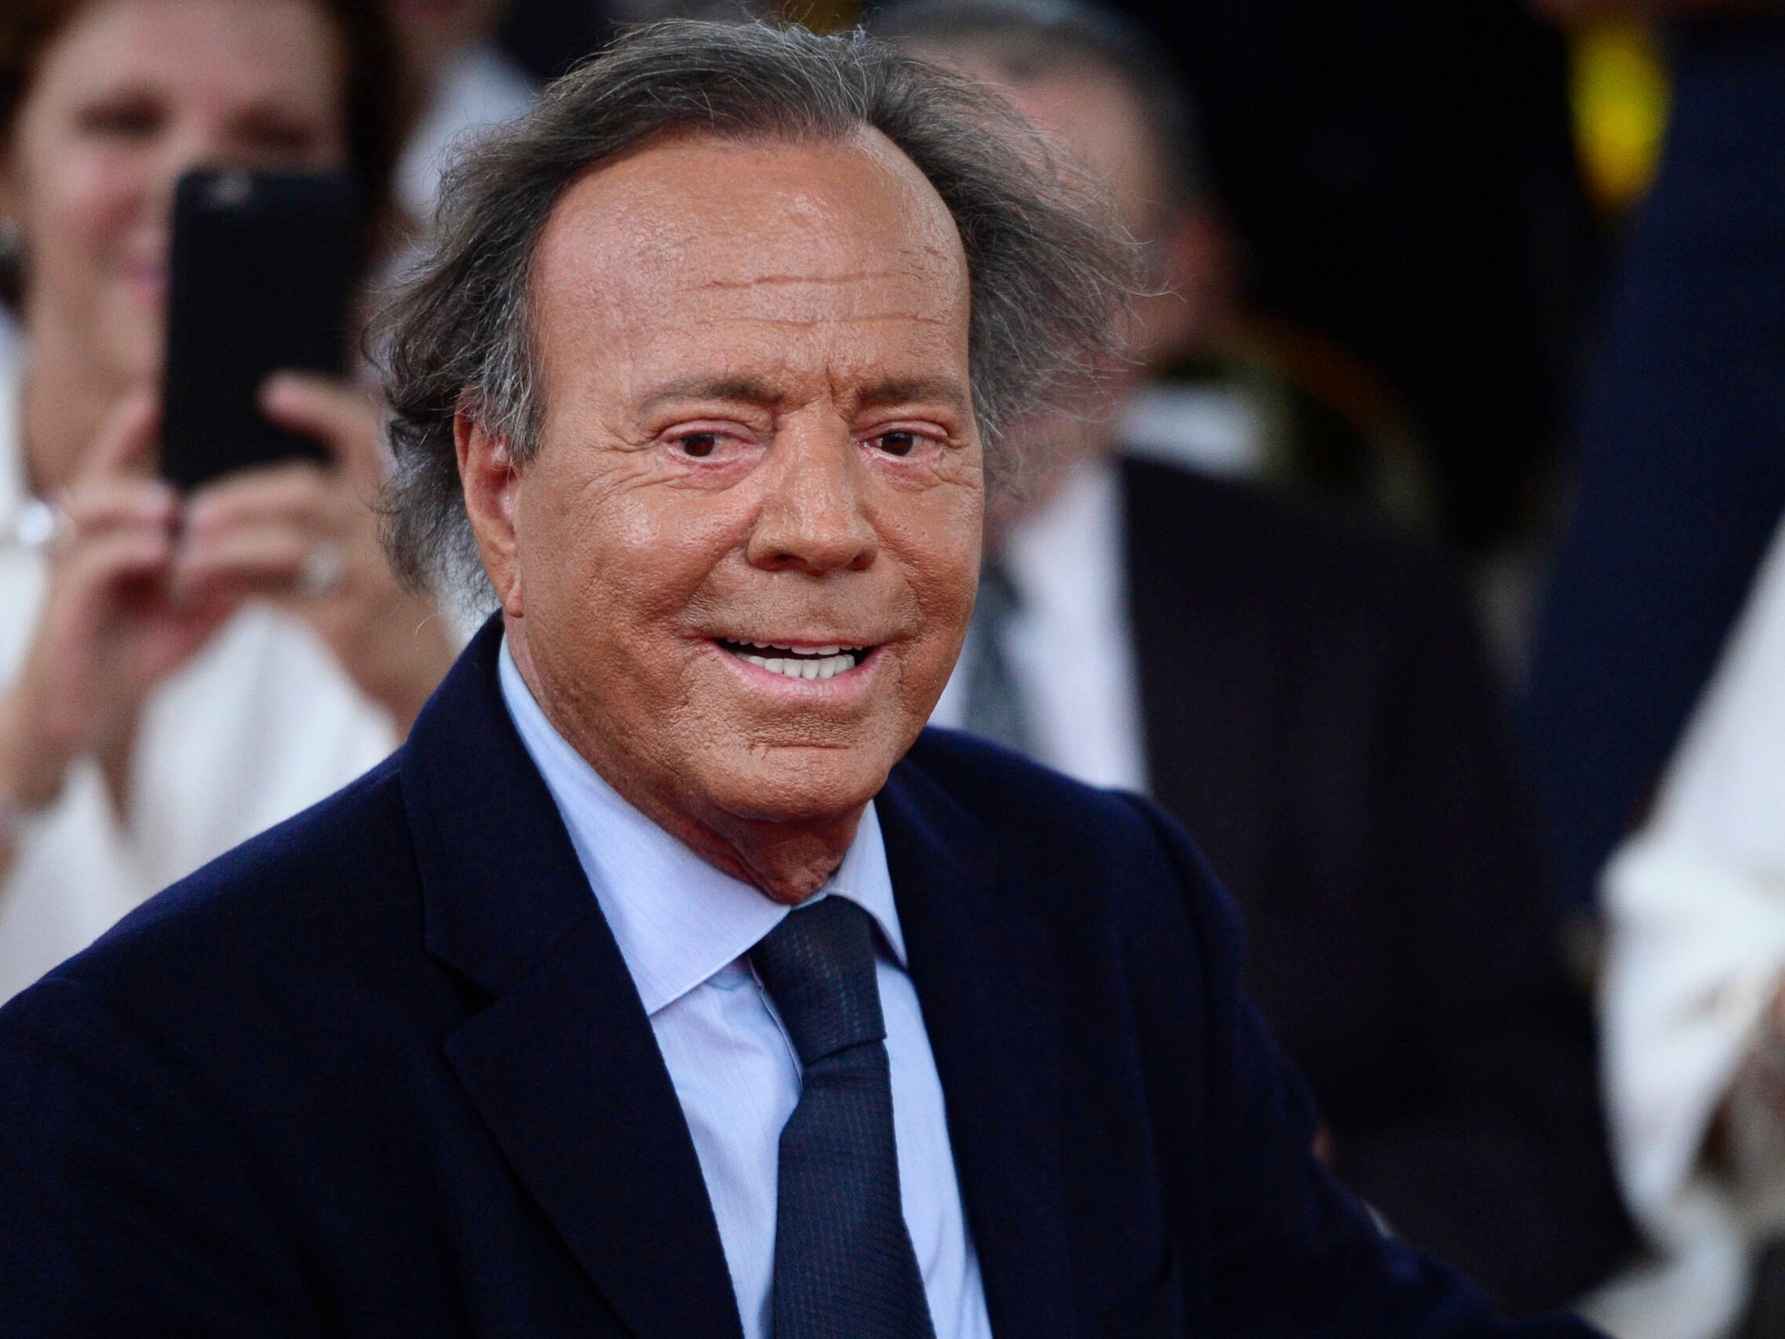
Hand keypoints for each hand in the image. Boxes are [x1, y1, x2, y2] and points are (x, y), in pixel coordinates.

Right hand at [0, 395, 241, 810]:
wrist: (87, 714)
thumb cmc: (144, 650)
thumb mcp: (201, 606)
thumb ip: (231, 572)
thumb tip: (281, 541)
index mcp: (122, 530)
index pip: (127, 466)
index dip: (137, 428)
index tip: (163, 392)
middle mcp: (90, 538)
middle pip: (103, 475)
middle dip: (129, 446)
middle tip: (169, 429)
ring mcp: (72, 567)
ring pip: (90, 511)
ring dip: (132, 501)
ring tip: (170, 503)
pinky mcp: (64, 604)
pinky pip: (91, 565)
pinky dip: (125, 553)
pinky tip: (158, 551)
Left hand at [174, 374, 454, 731]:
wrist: (423, 677)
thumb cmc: (385, 601)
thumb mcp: (379, 545)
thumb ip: (336, 507)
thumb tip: (246, 475)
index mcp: (397, 502)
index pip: (365, 434)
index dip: (321, 406)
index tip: (271, 391)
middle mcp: (389, 534)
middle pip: (305, 491)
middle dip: (241, 494)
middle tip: (195, 507)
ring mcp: (372, 579)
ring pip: (286, 544)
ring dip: (228, 545)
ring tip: (190, 549)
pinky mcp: (349, 623)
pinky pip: (278, 595)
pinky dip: (236, 587)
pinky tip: (207, 586)